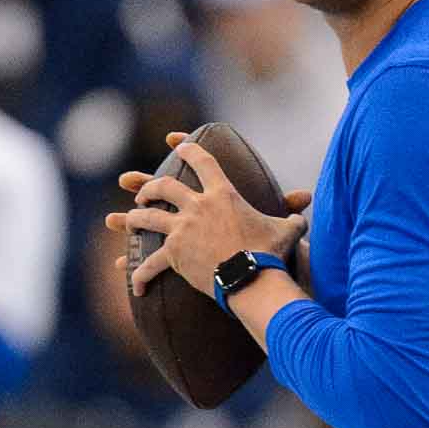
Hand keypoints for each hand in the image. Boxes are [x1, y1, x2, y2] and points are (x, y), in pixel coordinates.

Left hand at [104, 131, 308, 297]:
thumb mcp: (286, 230)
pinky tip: (134, 284)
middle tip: (143, 193)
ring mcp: (181, 229)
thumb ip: (293, 217)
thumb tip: (305, 209)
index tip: (176, 143)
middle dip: (149, 187)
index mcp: (223, 194)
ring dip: (132, 220)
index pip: (202, 161)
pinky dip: (139, 274)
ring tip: (122, 222)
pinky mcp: (173, 254)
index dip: (187, 148)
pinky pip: (148, 264)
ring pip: (146, 218)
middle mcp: (197, 206)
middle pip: (164, 187)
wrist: (252, 278)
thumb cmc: (270, 253)